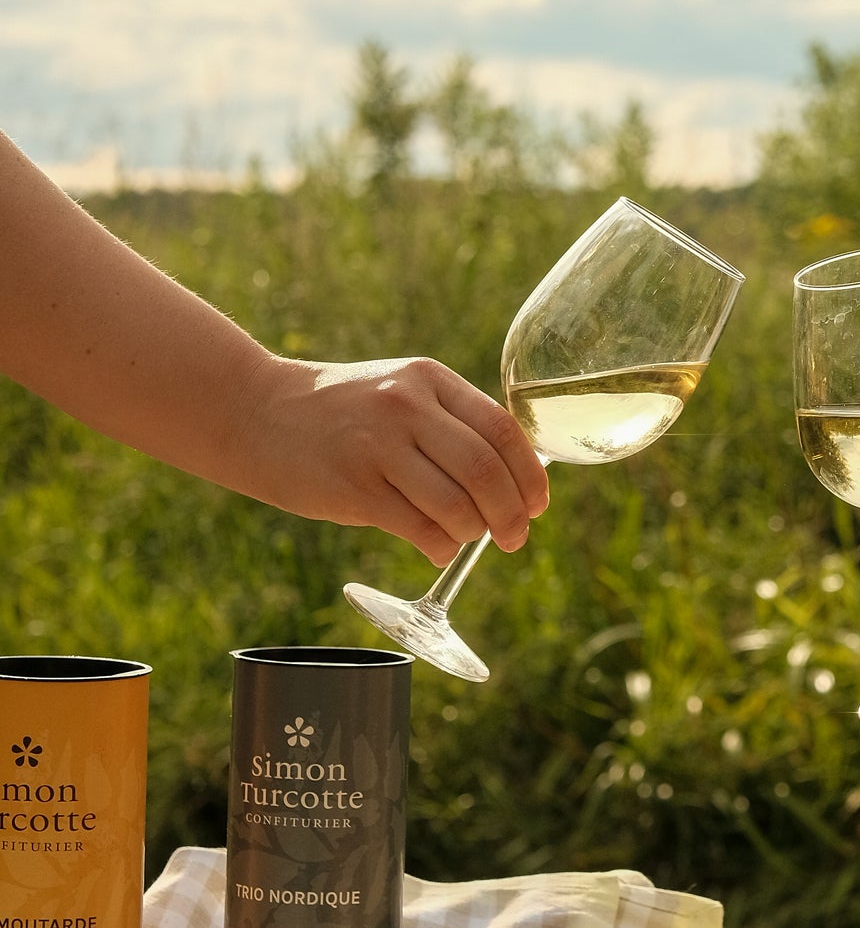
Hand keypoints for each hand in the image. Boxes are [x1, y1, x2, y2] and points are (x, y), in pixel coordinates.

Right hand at [238, 355, 549, 565]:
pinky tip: (438, 547)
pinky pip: (419, 529)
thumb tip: (511, 478)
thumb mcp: (399, 391)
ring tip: (467, 539)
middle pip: (486, 471)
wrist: (254, 411)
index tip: (538, 504)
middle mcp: (407, 407)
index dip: (529, 474)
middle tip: (515, 537)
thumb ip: (450, 422)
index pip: (503, 430)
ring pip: (456, 506)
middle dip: (511, 514)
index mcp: (428, 379)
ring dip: (474, 534)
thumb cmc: (340, 411)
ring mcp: (379, 447)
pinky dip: (441, 547)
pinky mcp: (354, 488)